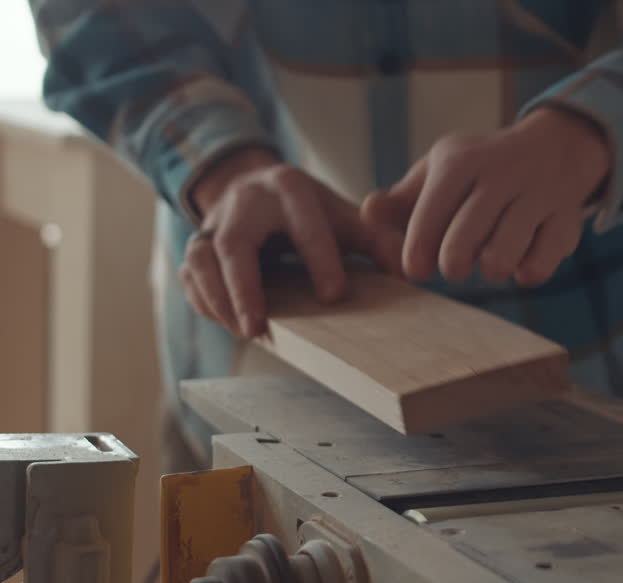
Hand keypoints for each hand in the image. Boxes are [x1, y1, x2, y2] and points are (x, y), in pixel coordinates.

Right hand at [182, 148, 401, 338]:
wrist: (257, 188)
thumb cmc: (308, 211)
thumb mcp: (344, 216)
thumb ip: (378, 239)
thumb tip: (411, 270)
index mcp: (288, 189)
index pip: (303, 223)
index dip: (319, 258)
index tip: (334, 296)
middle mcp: (245, 203)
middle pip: (234, 243)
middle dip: (244, 286)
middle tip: (258, 326)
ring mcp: (215, 223)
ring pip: (201, 259)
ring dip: (217, 298)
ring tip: (242, 331)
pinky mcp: (198, 245)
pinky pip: (189, 274)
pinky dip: (203, 300)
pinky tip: (224, 321)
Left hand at [362, 108, 609, 285]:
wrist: (555, 147)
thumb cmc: (483, 168)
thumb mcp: (442, 171)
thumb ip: (403, 198)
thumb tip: (367, 213)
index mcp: (462, 161)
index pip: (433, 209)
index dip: (419, 247)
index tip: (415, 271)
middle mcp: (502, 174)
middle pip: (466, 234)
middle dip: (453, 262)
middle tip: (452, 268)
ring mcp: (538, 195)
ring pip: (504, 252)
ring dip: (490, 268)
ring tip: (488, 265)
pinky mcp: (566, 220)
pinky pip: (542, 261)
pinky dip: (527, 272)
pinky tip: (520, 266)